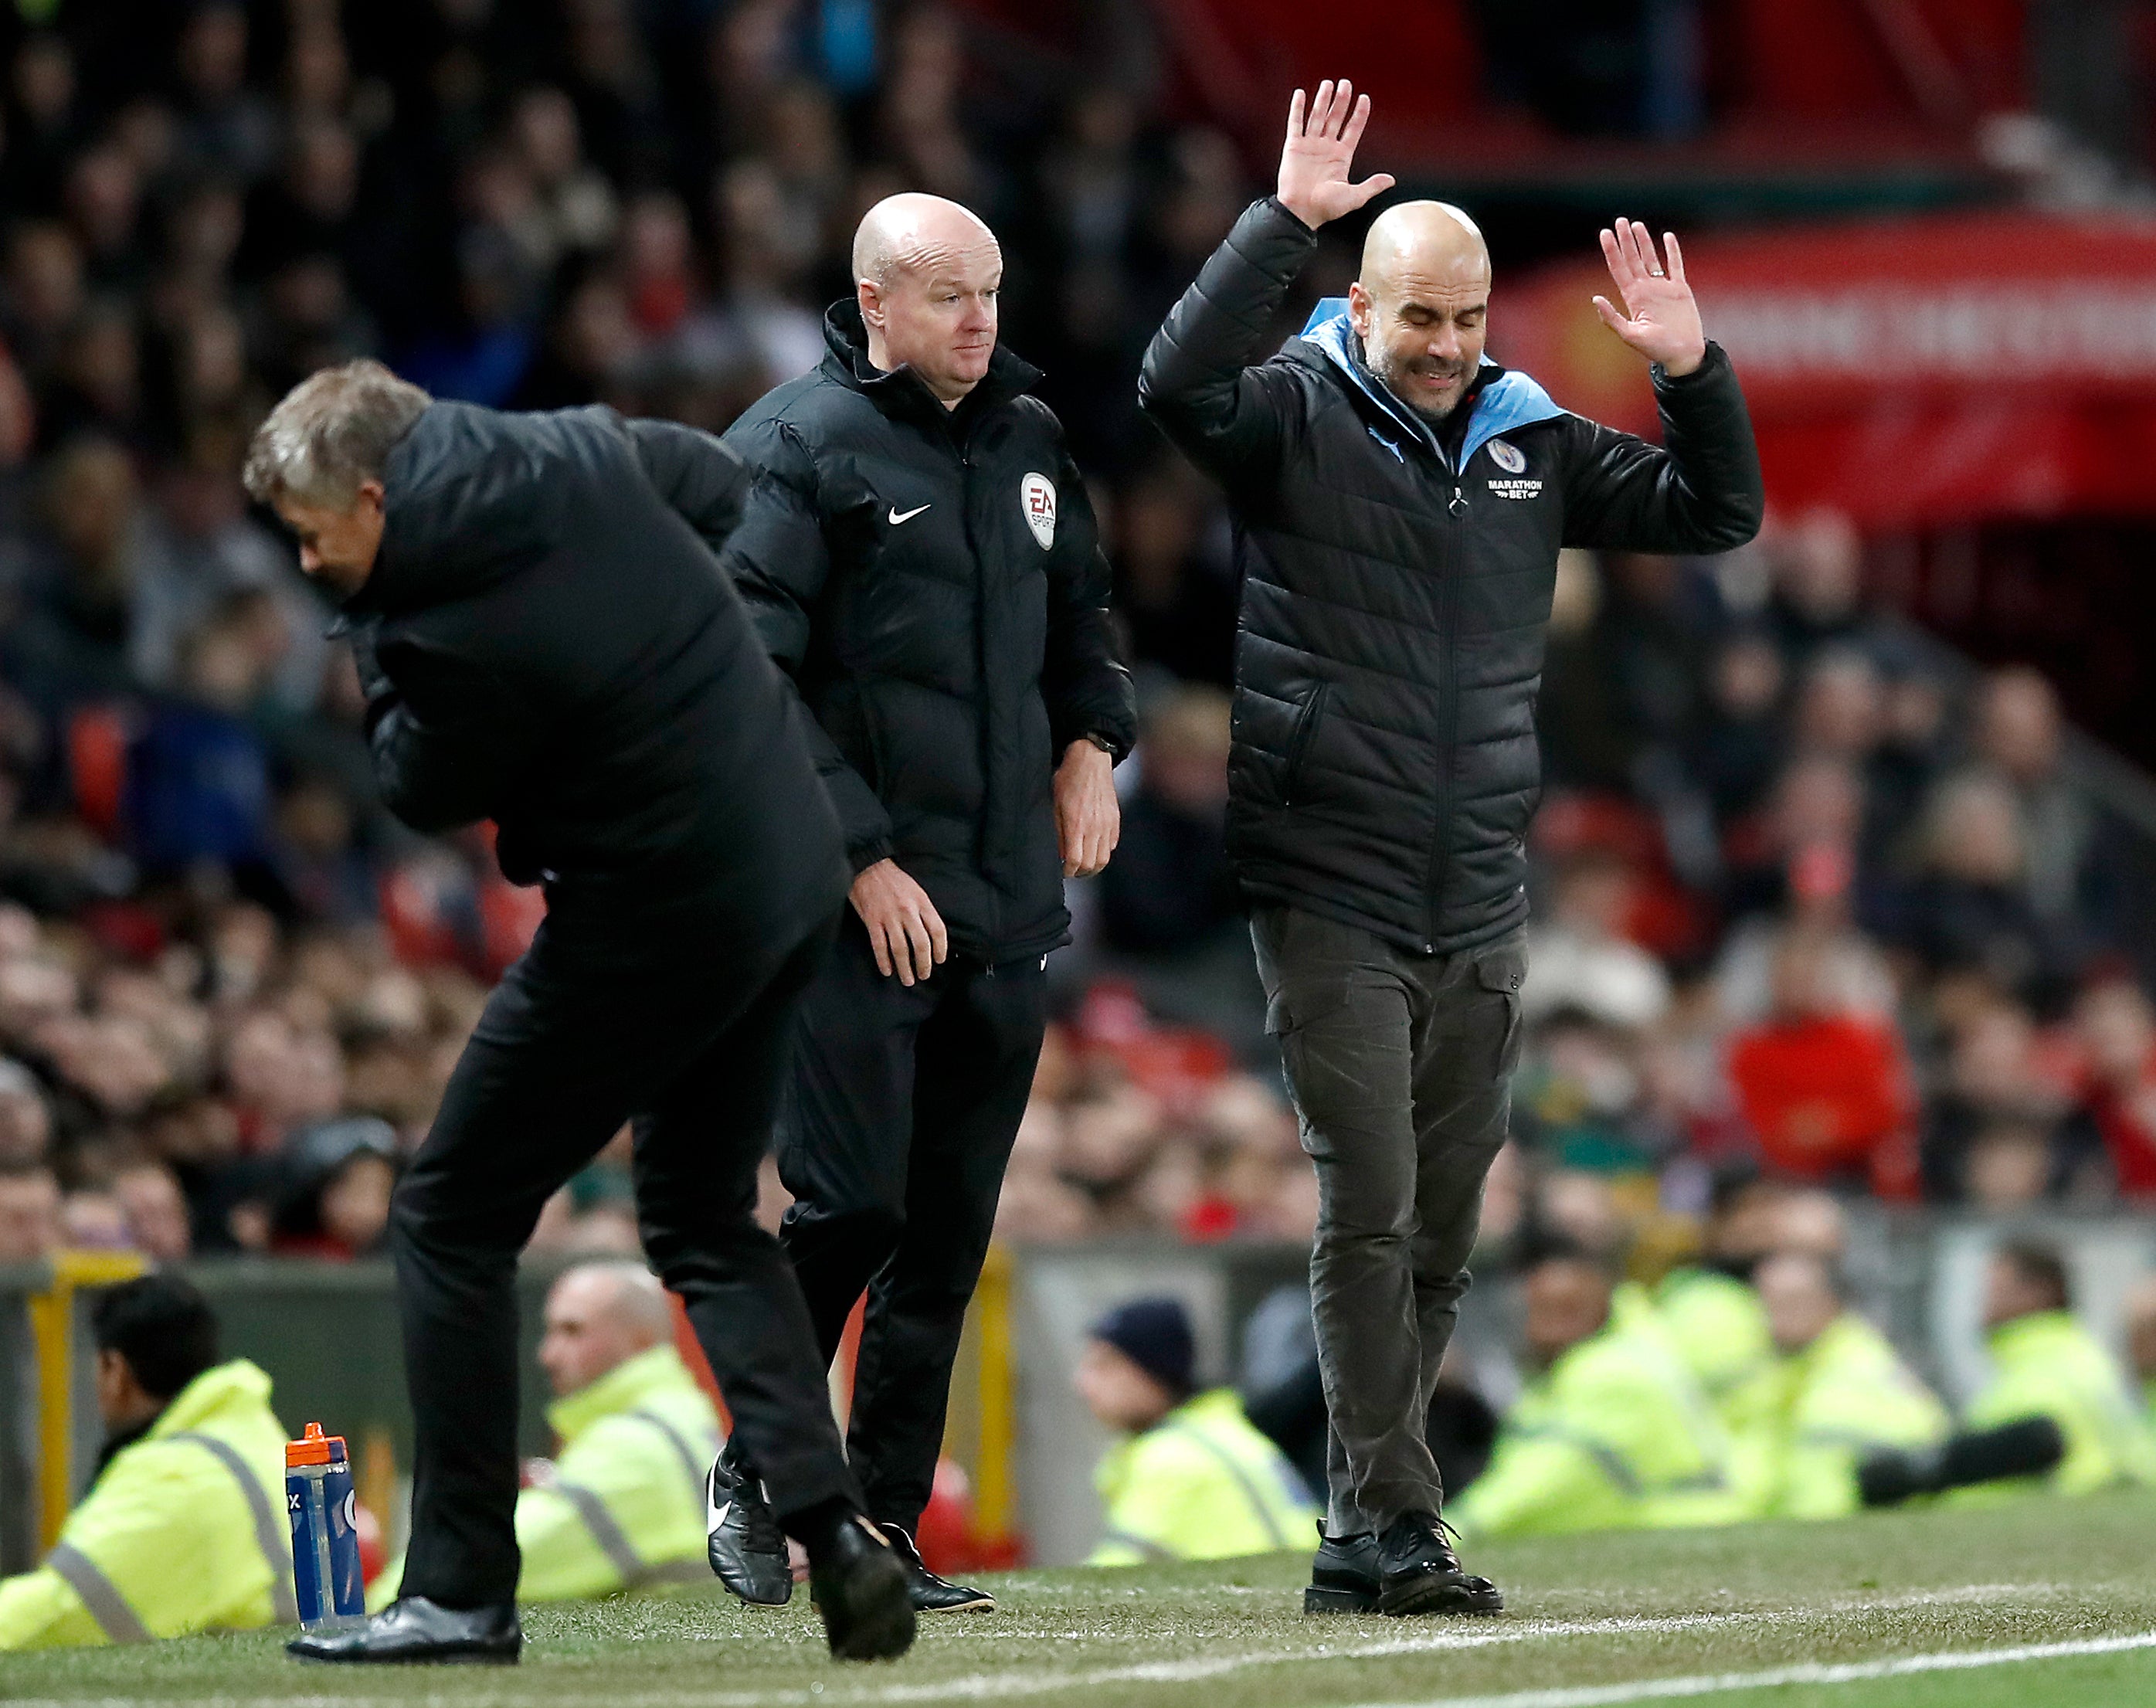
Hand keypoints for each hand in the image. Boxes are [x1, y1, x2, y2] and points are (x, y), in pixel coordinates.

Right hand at [848, 859, 947, 984]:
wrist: (869, 867)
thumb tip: (931, 936)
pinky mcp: (872, 920)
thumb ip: (924, 911)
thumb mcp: (917, 890)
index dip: (941, 949)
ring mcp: (889, 917)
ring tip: (907, 980)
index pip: (937, 930)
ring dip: (905, 968)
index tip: (939, 960)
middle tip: (924, 975)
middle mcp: (907, 911)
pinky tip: (887, 971)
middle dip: (924, 964)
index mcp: (922, 902)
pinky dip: (884, 961)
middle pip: (921, 944)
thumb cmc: (895, 880)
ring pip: (900, 949)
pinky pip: (879, 946)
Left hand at [1056, 740, 1119, 877]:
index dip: (1068, 871)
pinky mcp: (1115, 820)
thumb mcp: (1055, 804)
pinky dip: (1103, 852)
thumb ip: (1058, 831)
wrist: (1091, 760)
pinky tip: (1093, 848)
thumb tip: (1059, 855)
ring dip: (1093, 866)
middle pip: (1091, 865)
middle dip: (1080, 873)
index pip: (1075, 861)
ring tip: (1083, 865)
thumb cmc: (1068, 779)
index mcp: (1076, 824)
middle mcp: (1094, 827)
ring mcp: (1107, 824)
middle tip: (1071, 871)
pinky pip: (1112, 845)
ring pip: (1104, 859)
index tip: (1062, 871)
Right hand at [1276, 80, 1394, 230]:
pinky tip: (1301, 94)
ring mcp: (1309, 146)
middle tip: (1346, 83)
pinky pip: (1295, 123)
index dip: (1359, 114)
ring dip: (1323, 100)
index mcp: (1341, 157)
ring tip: (1328, 83)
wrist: (1300, 212)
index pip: (1353, 129)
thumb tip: (1391, 180)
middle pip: (1336, 118)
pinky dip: (1297, 108)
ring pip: (1317, 117)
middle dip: (1341, 101)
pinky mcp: (1293, 147)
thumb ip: (1372, 185)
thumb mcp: (1355, 197)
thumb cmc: (1326, 208)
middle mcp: (1326, 148)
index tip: (1364, 98)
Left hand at [1592, 218, 1705, 376]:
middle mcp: (1646, 289)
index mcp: (1633, 298)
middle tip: (1620, 221)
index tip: (1605, 233)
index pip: (1619, 268)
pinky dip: (1672, 250)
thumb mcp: (1630, 335)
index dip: (1612, 251)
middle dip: (1625, 240)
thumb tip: (1596, 299)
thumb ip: (1612, 318)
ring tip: (1636, 225)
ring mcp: (1662, 288)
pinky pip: (1675, 265)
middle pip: (1633, 259)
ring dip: (1643, 242)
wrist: (1683, 353)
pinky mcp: (1680, 289)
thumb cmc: (1656, 349)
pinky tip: (1667, 236)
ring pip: (1651, 258)